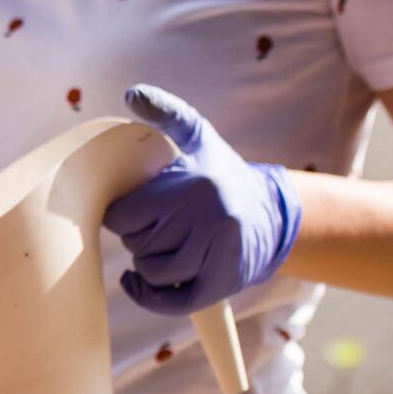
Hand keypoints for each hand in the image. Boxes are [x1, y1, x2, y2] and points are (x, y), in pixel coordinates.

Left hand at [106, 84, 301, 314]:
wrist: (271, 212)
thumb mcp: (199, 138)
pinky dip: (148, 295)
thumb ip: (168, 113)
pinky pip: (171, 300)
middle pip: (137, 243)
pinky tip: (136, 279)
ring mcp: (219, 252)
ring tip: (159, 246)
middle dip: (137, 237)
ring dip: (145, 264)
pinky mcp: (223, 282)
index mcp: (194, 185)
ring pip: (153, 271)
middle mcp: (209, 219)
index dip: (121, 215)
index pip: (124, 214)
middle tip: (154, 226)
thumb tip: (133, 93)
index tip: (133, 209)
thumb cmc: (221, 174)